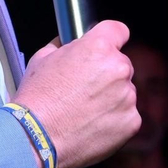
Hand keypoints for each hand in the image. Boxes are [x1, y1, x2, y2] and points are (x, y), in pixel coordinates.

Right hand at [13, 20, 139, 167]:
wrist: (36, 137)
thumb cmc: (37, 99)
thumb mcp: (42, 59)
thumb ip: (64, 47)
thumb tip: (70, 44)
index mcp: (98, 47)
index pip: (118, 30)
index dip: (111, 38)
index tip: (108, 46)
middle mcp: (118, 69)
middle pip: (120, 64)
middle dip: (106, 73)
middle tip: (84, 88)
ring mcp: (127, 97)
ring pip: (124, 92)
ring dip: (111, 98)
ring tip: (84, 111)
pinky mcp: (131, 122)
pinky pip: (126, 115)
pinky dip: (113, 120)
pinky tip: (91, 124)